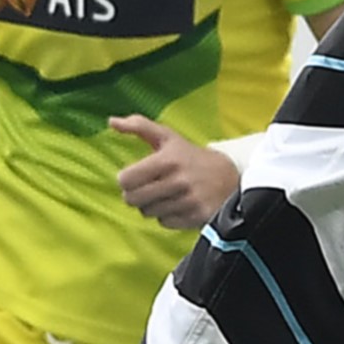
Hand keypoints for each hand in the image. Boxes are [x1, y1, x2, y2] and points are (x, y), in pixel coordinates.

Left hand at [109, 116, 240, 228]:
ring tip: (166, 196)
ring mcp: (188, 200)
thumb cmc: (192, 157)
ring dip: (152, 206)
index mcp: (168, 160)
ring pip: (148, 212)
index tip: (136, 177)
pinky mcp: (196, 216)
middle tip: (149, 188)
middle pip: (133, 199)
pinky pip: (164, 222)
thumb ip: (139, 126)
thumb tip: (111, 121)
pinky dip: (167, 216)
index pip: (126, 180)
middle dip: (137, 195)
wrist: (233, 177)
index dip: (127, 180)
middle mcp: (178, 181)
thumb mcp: (169, 137)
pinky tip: (178, 205)